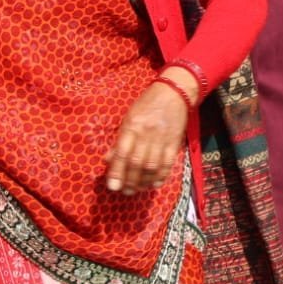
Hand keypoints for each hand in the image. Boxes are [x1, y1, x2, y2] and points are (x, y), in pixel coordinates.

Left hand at [104, 71, 193, 194]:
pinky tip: (155, 183)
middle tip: (125, 192)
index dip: (117, 171)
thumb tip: (108, 160)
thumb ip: (119, 139)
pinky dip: (162, 175)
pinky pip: (168, 162)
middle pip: (137, 163)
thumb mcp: (129, 117)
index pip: (122, 153)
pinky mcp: (174, 141)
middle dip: (130, 181)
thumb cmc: (147, 104)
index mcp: (132, 126)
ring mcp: (162, 138)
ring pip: (152, 166)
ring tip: (138, 189)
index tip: (113, 187)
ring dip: (144, 181)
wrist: (174, 92)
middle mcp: (146, 134)